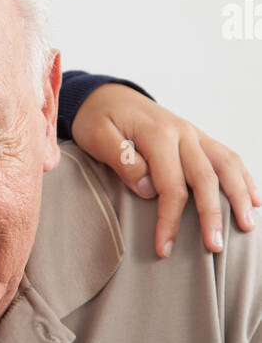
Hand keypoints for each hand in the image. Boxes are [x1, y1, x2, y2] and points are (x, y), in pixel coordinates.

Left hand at [70, 84, 260, 257]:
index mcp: (158, 134)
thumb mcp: (96, 136)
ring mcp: (194, 133)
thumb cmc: (97, 118)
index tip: (163, 248)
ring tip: (247, 226)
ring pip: (226, 165)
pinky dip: (243, 177)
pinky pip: (227, 157)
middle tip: (215, 247)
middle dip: (211, 215)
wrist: (106, 94)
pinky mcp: (197, 138)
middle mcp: (182, 132)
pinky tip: (253, 199)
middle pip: (206, 178)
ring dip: (239, 196)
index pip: (171, 186)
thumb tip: (148, 188)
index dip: (169, 220)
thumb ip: (122, 160)